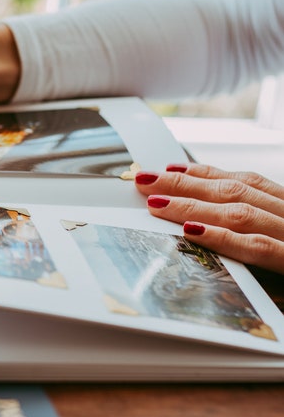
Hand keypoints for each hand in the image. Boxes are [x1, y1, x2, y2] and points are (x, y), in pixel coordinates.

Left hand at [135, 163, 283, 273]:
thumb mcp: (283, 240)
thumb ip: (255, 230)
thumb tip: (203, 224)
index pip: (243, 182)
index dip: (204, 175)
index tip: (169, 169)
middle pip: (232, 193)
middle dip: (184, 185)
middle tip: (145, 180)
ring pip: (238, 214)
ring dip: (193, 206)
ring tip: (156, 203)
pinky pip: (256, 247)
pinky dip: (223, 236)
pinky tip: (191, 231)